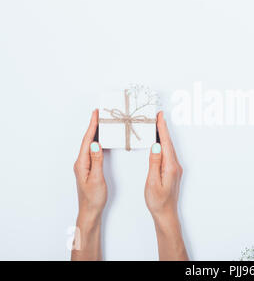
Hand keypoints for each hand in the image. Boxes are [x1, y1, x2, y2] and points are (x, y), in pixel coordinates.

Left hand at [72, 109, 105, 259]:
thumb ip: (97, 160)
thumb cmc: (93, 198)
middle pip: (87, 140)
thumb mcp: (97, 178)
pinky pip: (92, 150)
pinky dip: (96, 142)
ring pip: (89, 144)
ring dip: (95, 133)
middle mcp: (81, 162)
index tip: (96, 114)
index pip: (87, 141)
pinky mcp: (88, 168)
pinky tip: (100, 140)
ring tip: (100, 122)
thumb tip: (96, 144)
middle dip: (93, 126)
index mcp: (82, 163)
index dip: (92, 126)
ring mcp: (84, 165)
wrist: (90, 211)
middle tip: (99, 114)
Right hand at [145, 111, 187, 259]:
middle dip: (163, 128)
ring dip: (164, 136)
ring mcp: (175, 168)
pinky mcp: (172, 171)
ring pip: (169, 147)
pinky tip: (160, 142)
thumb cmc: (158, 201)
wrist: (166, 214)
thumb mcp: (152, 182)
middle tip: (157, 115)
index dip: (162, 129)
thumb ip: (154, 163)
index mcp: (170, 166)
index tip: (159, 117)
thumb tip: (156, 146)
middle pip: (169, 143)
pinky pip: (168, 153)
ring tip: (157, 124)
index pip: (166, 143)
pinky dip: (164, 144)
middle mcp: (175, 165)